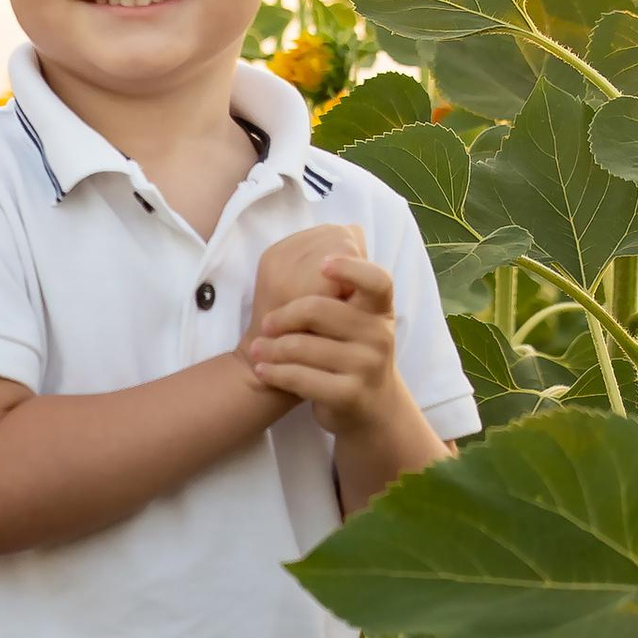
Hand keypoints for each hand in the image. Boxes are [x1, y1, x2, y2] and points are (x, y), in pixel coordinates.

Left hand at [246, 235, 402, 438]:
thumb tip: (347, 229)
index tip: (324, 265)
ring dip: (272, 348)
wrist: (370, 408)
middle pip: (321, 309)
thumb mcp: (359, 316)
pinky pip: (302, 379)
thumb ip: (347, 281)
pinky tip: (263, 370)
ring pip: (304, 347)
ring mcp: (366, 367)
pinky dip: (276, 373)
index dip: (351, 269)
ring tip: (257, 350)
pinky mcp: (349, 396)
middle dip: (284, 315)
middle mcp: (378, 335)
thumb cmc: (353, 351)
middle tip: (265, 322)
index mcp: (380, 308)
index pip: (377, 280)